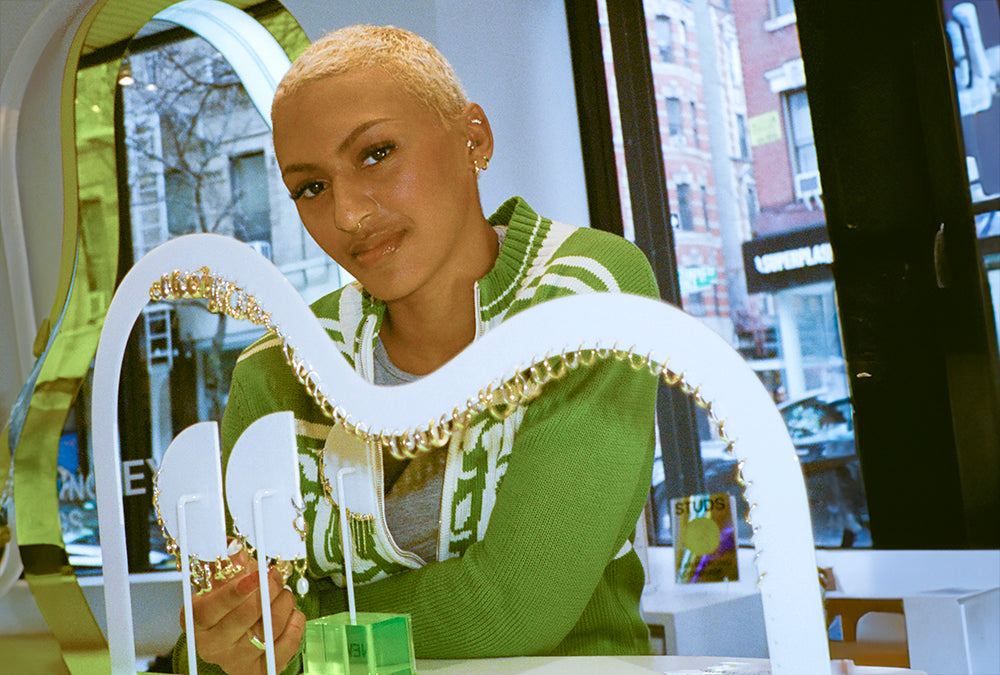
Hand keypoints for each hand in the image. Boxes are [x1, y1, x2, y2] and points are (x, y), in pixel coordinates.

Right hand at [181, 550, 305, 673]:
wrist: (235, 636)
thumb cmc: (228, 603)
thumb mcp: (222, 580)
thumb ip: (228, 560)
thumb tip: (233, 543)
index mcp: (196, 622)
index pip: (210, 609)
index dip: (234, 592)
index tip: (256, 575)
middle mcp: (213, 646)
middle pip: (245, 617)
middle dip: (268, 590)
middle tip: (276, 575)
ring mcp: (237, 661)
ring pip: (269, 629)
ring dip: (284, 603)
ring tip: (284, 593)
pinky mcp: (260, 670)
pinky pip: (288, 644)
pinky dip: (295, 623)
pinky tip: (291, 613)